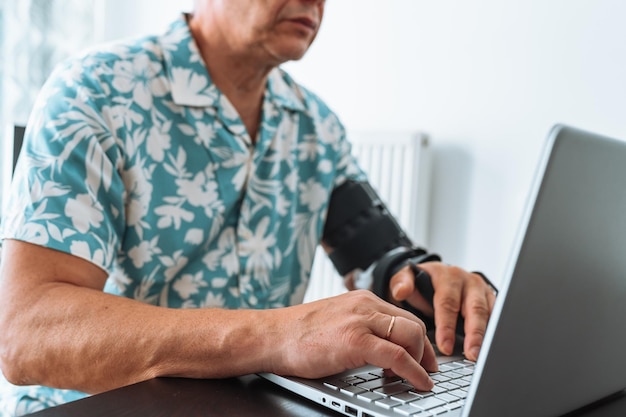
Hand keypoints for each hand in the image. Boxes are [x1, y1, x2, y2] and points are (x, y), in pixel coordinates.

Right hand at [271, 290, 437, 390]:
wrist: (271, 336)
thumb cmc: (296, 334)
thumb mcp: (335, 321)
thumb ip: (358, 326)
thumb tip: (379, 348)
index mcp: (361, 299)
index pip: (402, 314)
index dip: (419, 338)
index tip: (424, 355)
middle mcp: (365, 304)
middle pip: (413, 323)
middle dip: (427, 350)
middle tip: (428, 369)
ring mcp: (361, 320)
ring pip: (412, 335)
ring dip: (422, 360)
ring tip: (420, 377)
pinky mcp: (355, 340)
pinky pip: (399, 356)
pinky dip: (415, 372)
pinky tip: (419, 382)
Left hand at [388, 263, 495, 360]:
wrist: (431, 276)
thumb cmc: (420, 281)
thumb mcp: (406, 277)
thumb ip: (401, 283)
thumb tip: (401, 291)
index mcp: (447, 276)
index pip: (448, 303)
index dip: (447, 326)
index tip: (445, 346)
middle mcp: (468, 282)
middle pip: (475, 308)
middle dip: (474, 333)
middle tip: (472, 354)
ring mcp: (482, 291)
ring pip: (489, 313)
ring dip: (487, 335)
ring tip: (482, 355)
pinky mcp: (490, 301)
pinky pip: (496, 317)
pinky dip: (494, 333)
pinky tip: (490, 348)